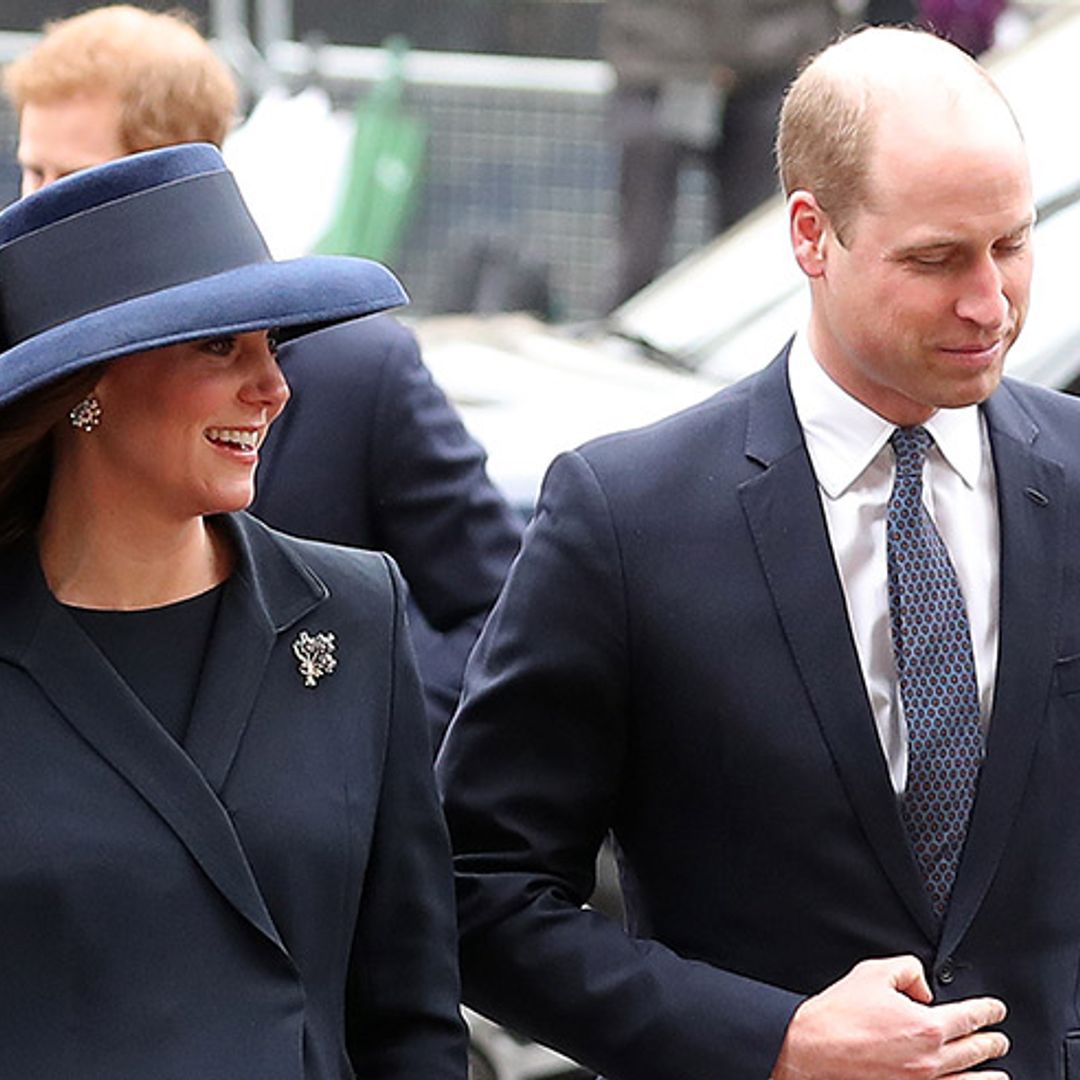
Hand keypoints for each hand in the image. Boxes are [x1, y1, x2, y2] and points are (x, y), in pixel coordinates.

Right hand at [770, 955, 1009, 1079]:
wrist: (814, 1046)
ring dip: (988, 1076)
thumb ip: (908, 970)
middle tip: (1000, 1039)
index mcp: (926, 1026)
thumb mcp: (874, 972)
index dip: (988, 1012)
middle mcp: (930, 1059)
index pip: (970, 1017)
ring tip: (999, 1074)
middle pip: (974, 1051)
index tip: (995, 1010)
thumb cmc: (840, 1013)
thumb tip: (923, 987)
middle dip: (992, 1043)